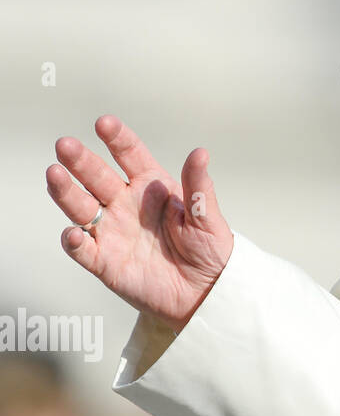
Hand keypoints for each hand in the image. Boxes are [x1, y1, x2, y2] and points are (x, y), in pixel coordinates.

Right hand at [45, 115, 233, 332]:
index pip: (130, 156)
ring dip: (66, 191)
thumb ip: (198, 188)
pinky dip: (74, 241)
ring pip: (81, 207)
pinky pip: (82, 249)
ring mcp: (112, 231)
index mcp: (152, 186)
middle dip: (81, 161)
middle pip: (98, 177)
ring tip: (55, 174)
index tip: (104, 123)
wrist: (205, 292)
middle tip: (66, 145)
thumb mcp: (208, 217)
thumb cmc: (208, 250)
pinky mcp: (104, 261)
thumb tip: (200, 152)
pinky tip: (74, 232)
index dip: (117, 139)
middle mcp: (126, 204)